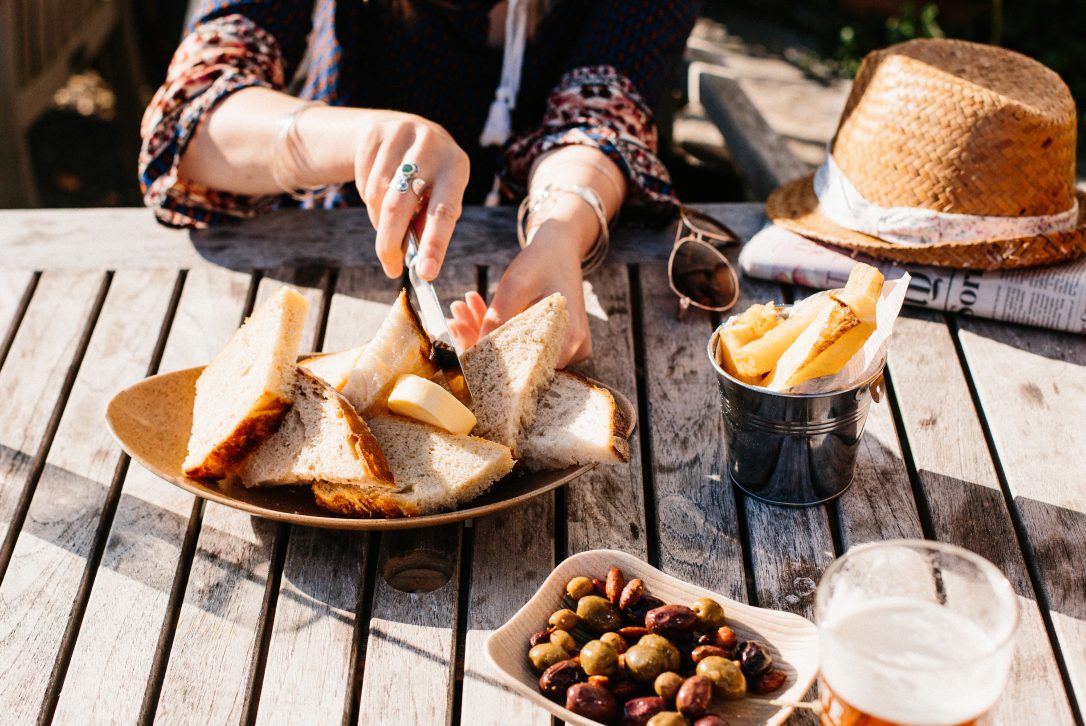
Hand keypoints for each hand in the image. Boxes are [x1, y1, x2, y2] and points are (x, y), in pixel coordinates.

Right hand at [353, 111, 469, 280]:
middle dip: (391, 242)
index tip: (426, 273)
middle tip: (391, 268)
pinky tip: (379, 193)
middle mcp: (431, 146)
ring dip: (379, 220)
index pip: (443, 211)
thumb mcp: (439, 196)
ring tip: (389, 222)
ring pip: (377, 195)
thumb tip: (418, 264)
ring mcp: (400, 134)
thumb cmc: (428, 177)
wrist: (402, 127)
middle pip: (400, 204)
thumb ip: (428, 225)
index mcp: (456, 166)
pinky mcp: (374, 132)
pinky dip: (368, 199)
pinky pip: (362, 181)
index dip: (434, 244)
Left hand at [449, 232, 591, 366]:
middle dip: (481, 343)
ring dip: (487, 336)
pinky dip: (501, 333)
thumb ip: (498, 317)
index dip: (485, 357)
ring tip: (461, 310)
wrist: (560, 251)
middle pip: (518, 362)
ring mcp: (569, 351)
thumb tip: (475, 350)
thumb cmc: (540, 263)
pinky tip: (477, 313)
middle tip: (454, 321)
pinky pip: (525, 346)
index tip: (458, 334)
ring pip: (518, 354)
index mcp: (568, 339)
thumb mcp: (515, 285)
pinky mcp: (559, 347)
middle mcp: (573, 352)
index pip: (521, 365)